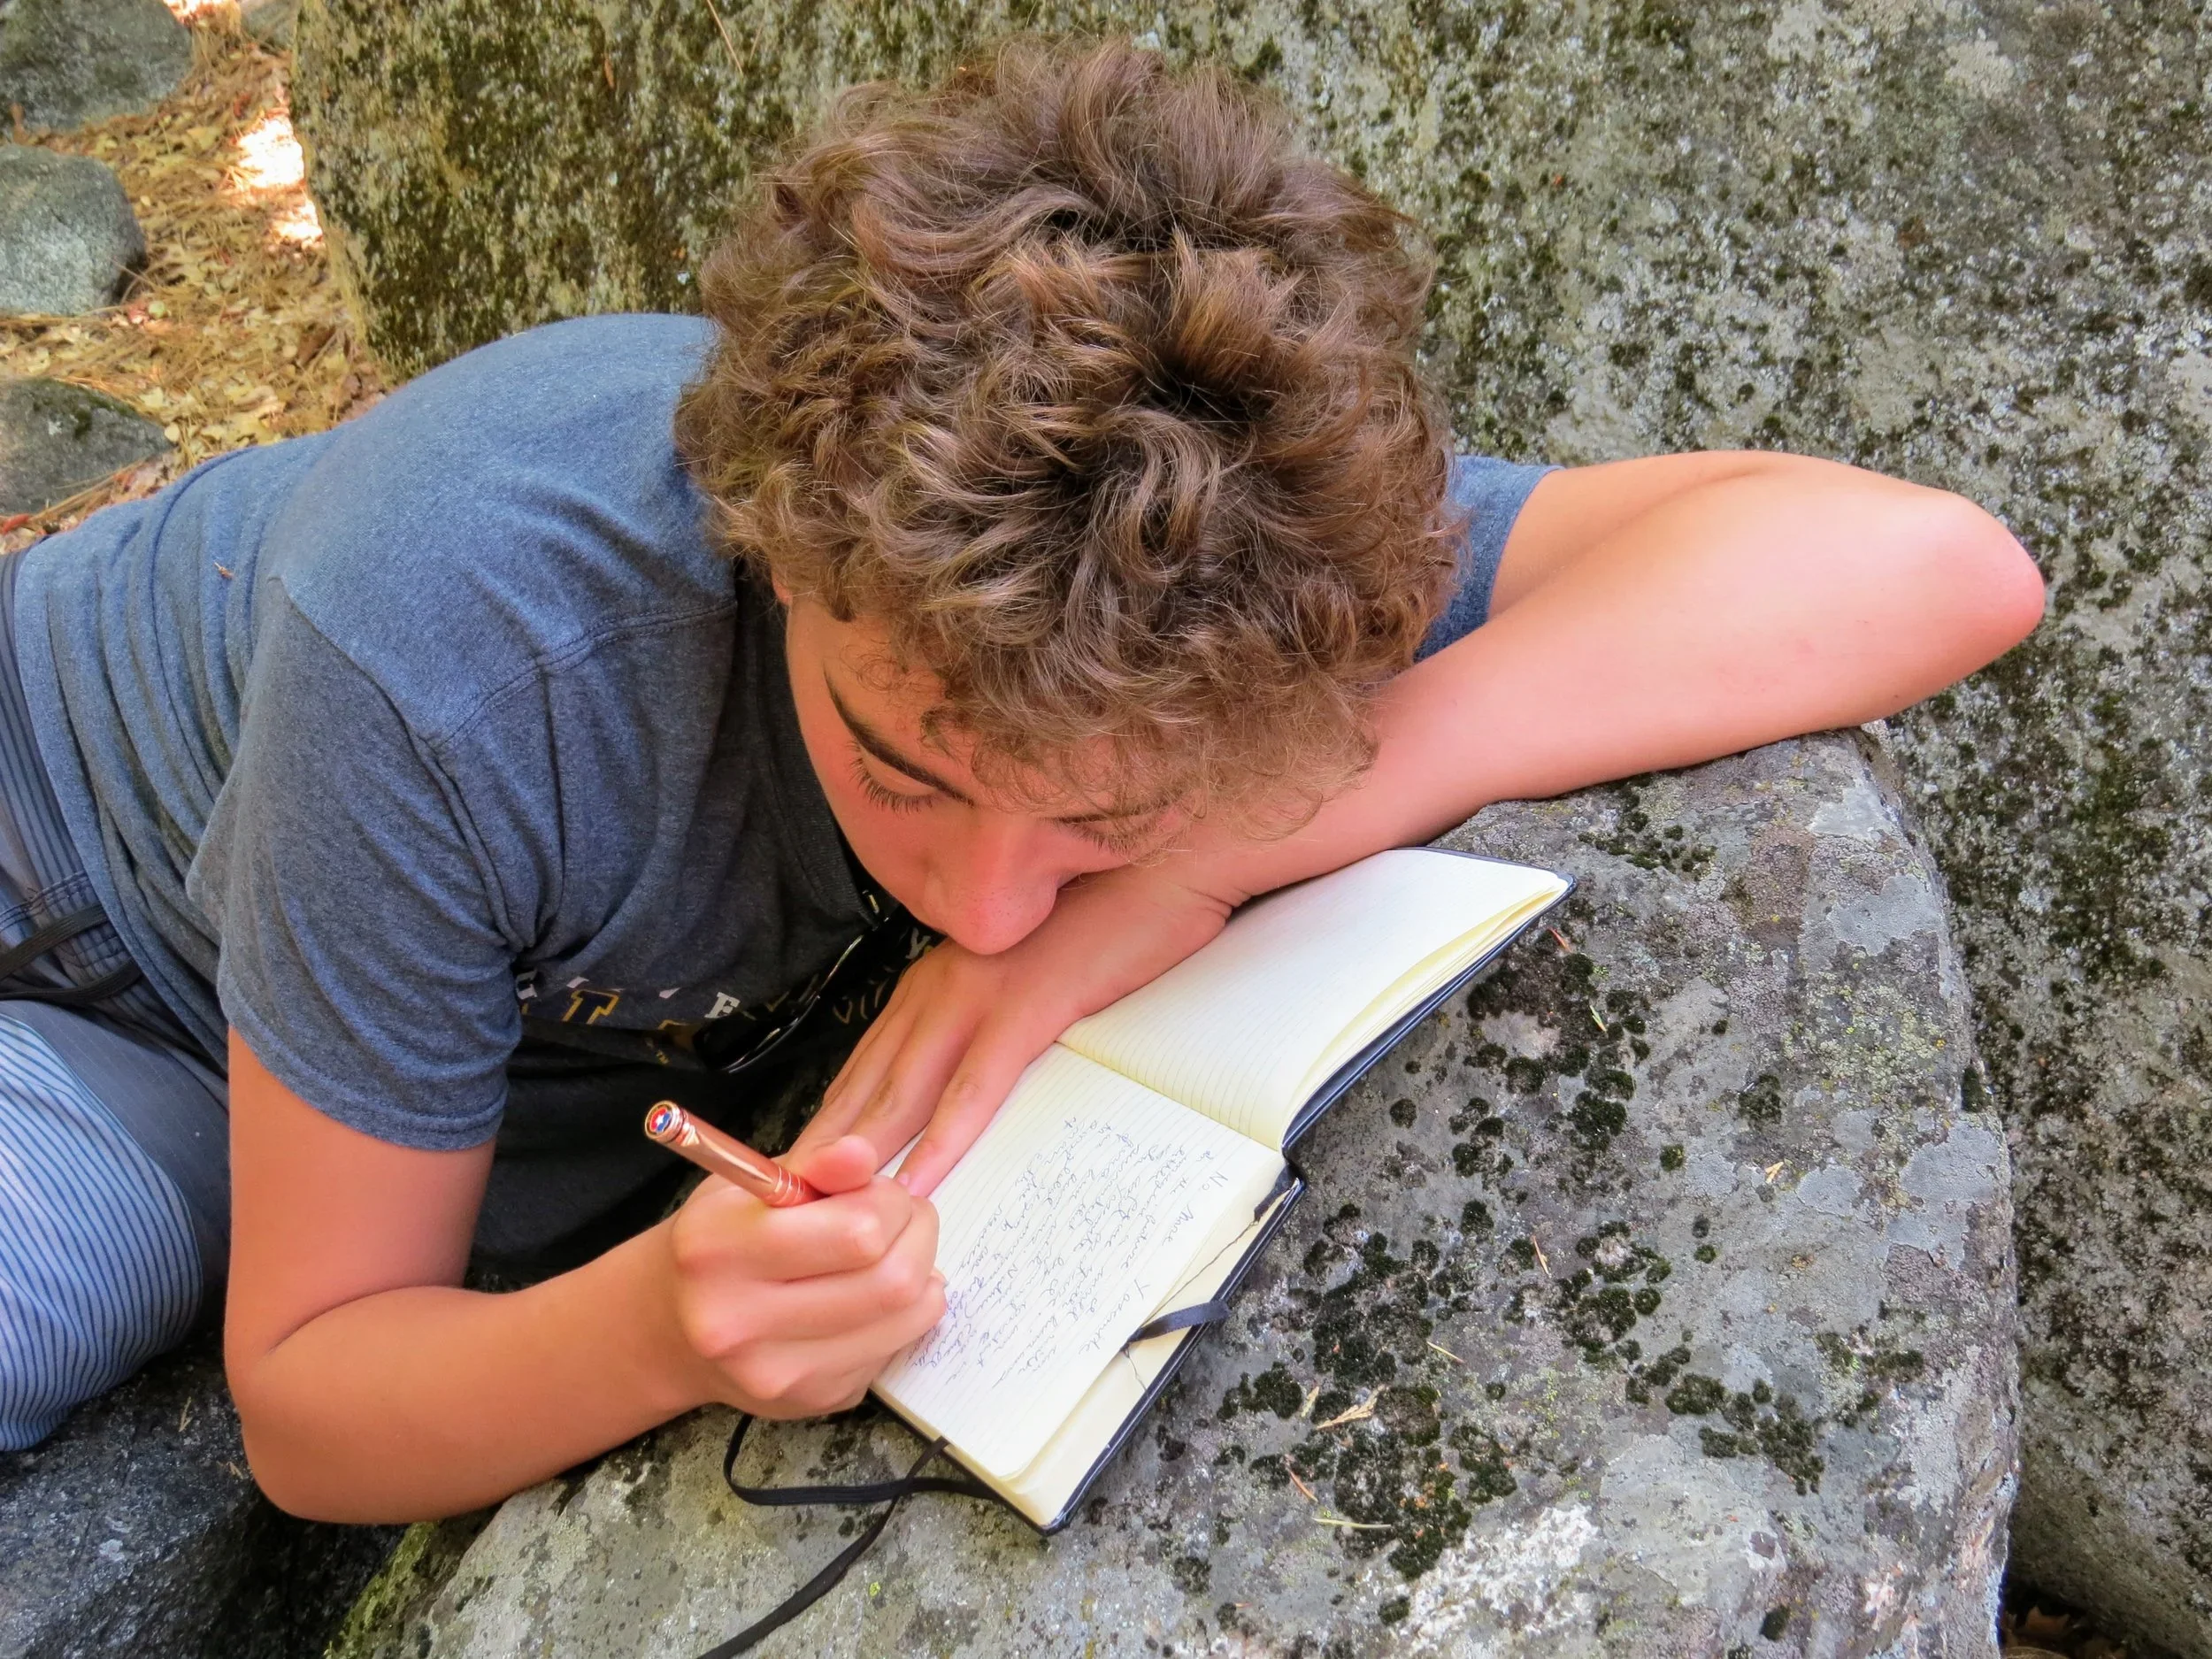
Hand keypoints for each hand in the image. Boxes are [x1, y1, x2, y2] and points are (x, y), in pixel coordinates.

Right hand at [664, 1135, 944, 1417]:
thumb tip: (861, 1156)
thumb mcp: (751, 1185)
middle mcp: (737, 1322)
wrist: (672, 1330)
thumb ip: (813, 1165)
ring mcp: (776, 1373)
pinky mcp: (809, 1400)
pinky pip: (894, 1349)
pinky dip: (903, 1316)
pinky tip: (874, 1297)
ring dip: (922, 1275)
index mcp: (718, 1250)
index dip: (889, 1202)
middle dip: (916, 1235)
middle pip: (890, 1280)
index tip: (879, 1190)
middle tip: (904, 1217)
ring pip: (904, 1318)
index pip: (857, 1231)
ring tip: (897, 1251)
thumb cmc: (721, 1241)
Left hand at [792, 863, 1237, 1194]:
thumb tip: (967, 1076)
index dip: (826, 1124)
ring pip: (904, 1090)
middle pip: (866, 1084)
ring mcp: (978, 997)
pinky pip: (974, 1087)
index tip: (794, 1175)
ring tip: (828, 1212)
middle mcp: (938, 988)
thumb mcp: (1023, 974)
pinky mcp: (1025, 1008)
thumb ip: (985, 1018)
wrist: (1157, 872)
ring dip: (863, 1155)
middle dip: (824, 1151)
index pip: (865, 1066)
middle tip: (785, 1209)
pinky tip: (920, 1181)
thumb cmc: (1101, 926)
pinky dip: (942, 1140)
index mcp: (934, 982)